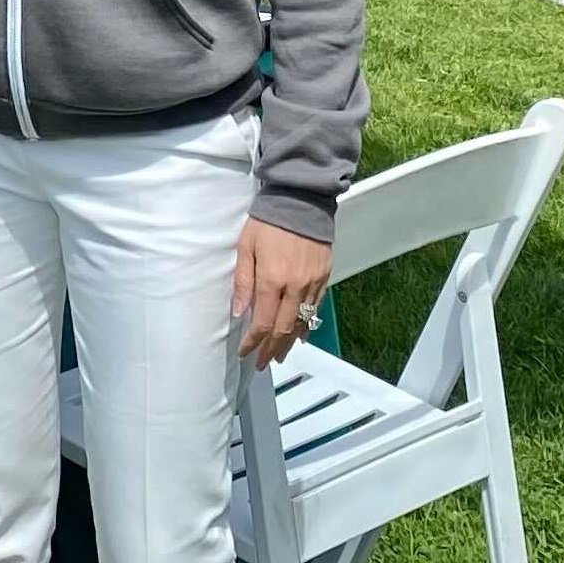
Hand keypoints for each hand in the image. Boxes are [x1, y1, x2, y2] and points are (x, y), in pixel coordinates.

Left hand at [233, 219, 329, 369]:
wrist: (301, 199)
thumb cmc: (267, 221)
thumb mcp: (246, 247)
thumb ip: (242, 282)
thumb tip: (239, 313)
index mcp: (272, 279)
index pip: (262, 323)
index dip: (253, 342)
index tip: (245, 352)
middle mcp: (294, 286)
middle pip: (283, 329)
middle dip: (271, 349)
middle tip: (262, 363)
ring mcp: (312, 282)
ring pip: (302, 322)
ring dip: (289, 342)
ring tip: (279, 355)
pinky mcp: (324, 276)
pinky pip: (316, 308)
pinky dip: (306, 324)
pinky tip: (299, 334)